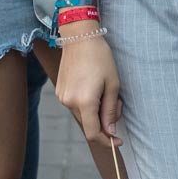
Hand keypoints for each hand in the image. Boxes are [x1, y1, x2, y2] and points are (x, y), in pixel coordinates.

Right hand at [55, 32, 121, 147]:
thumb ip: (111, 111)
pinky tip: (93, 87)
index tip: (118, 141)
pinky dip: (86, 104)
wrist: (79, 37)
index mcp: (84, 102)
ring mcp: (62, 97)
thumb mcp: (113, 84)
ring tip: (105, 91)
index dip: (107, 141)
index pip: (93, 133)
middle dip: (105, 120)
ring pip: (82, 115)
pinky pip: (75, 105)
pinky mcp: (59, 91)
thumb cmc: (100, 58)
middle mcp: (69, 103)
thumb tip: (110, 132)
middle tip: (117, 102)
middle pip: (89, 124)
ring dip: (95, 111)